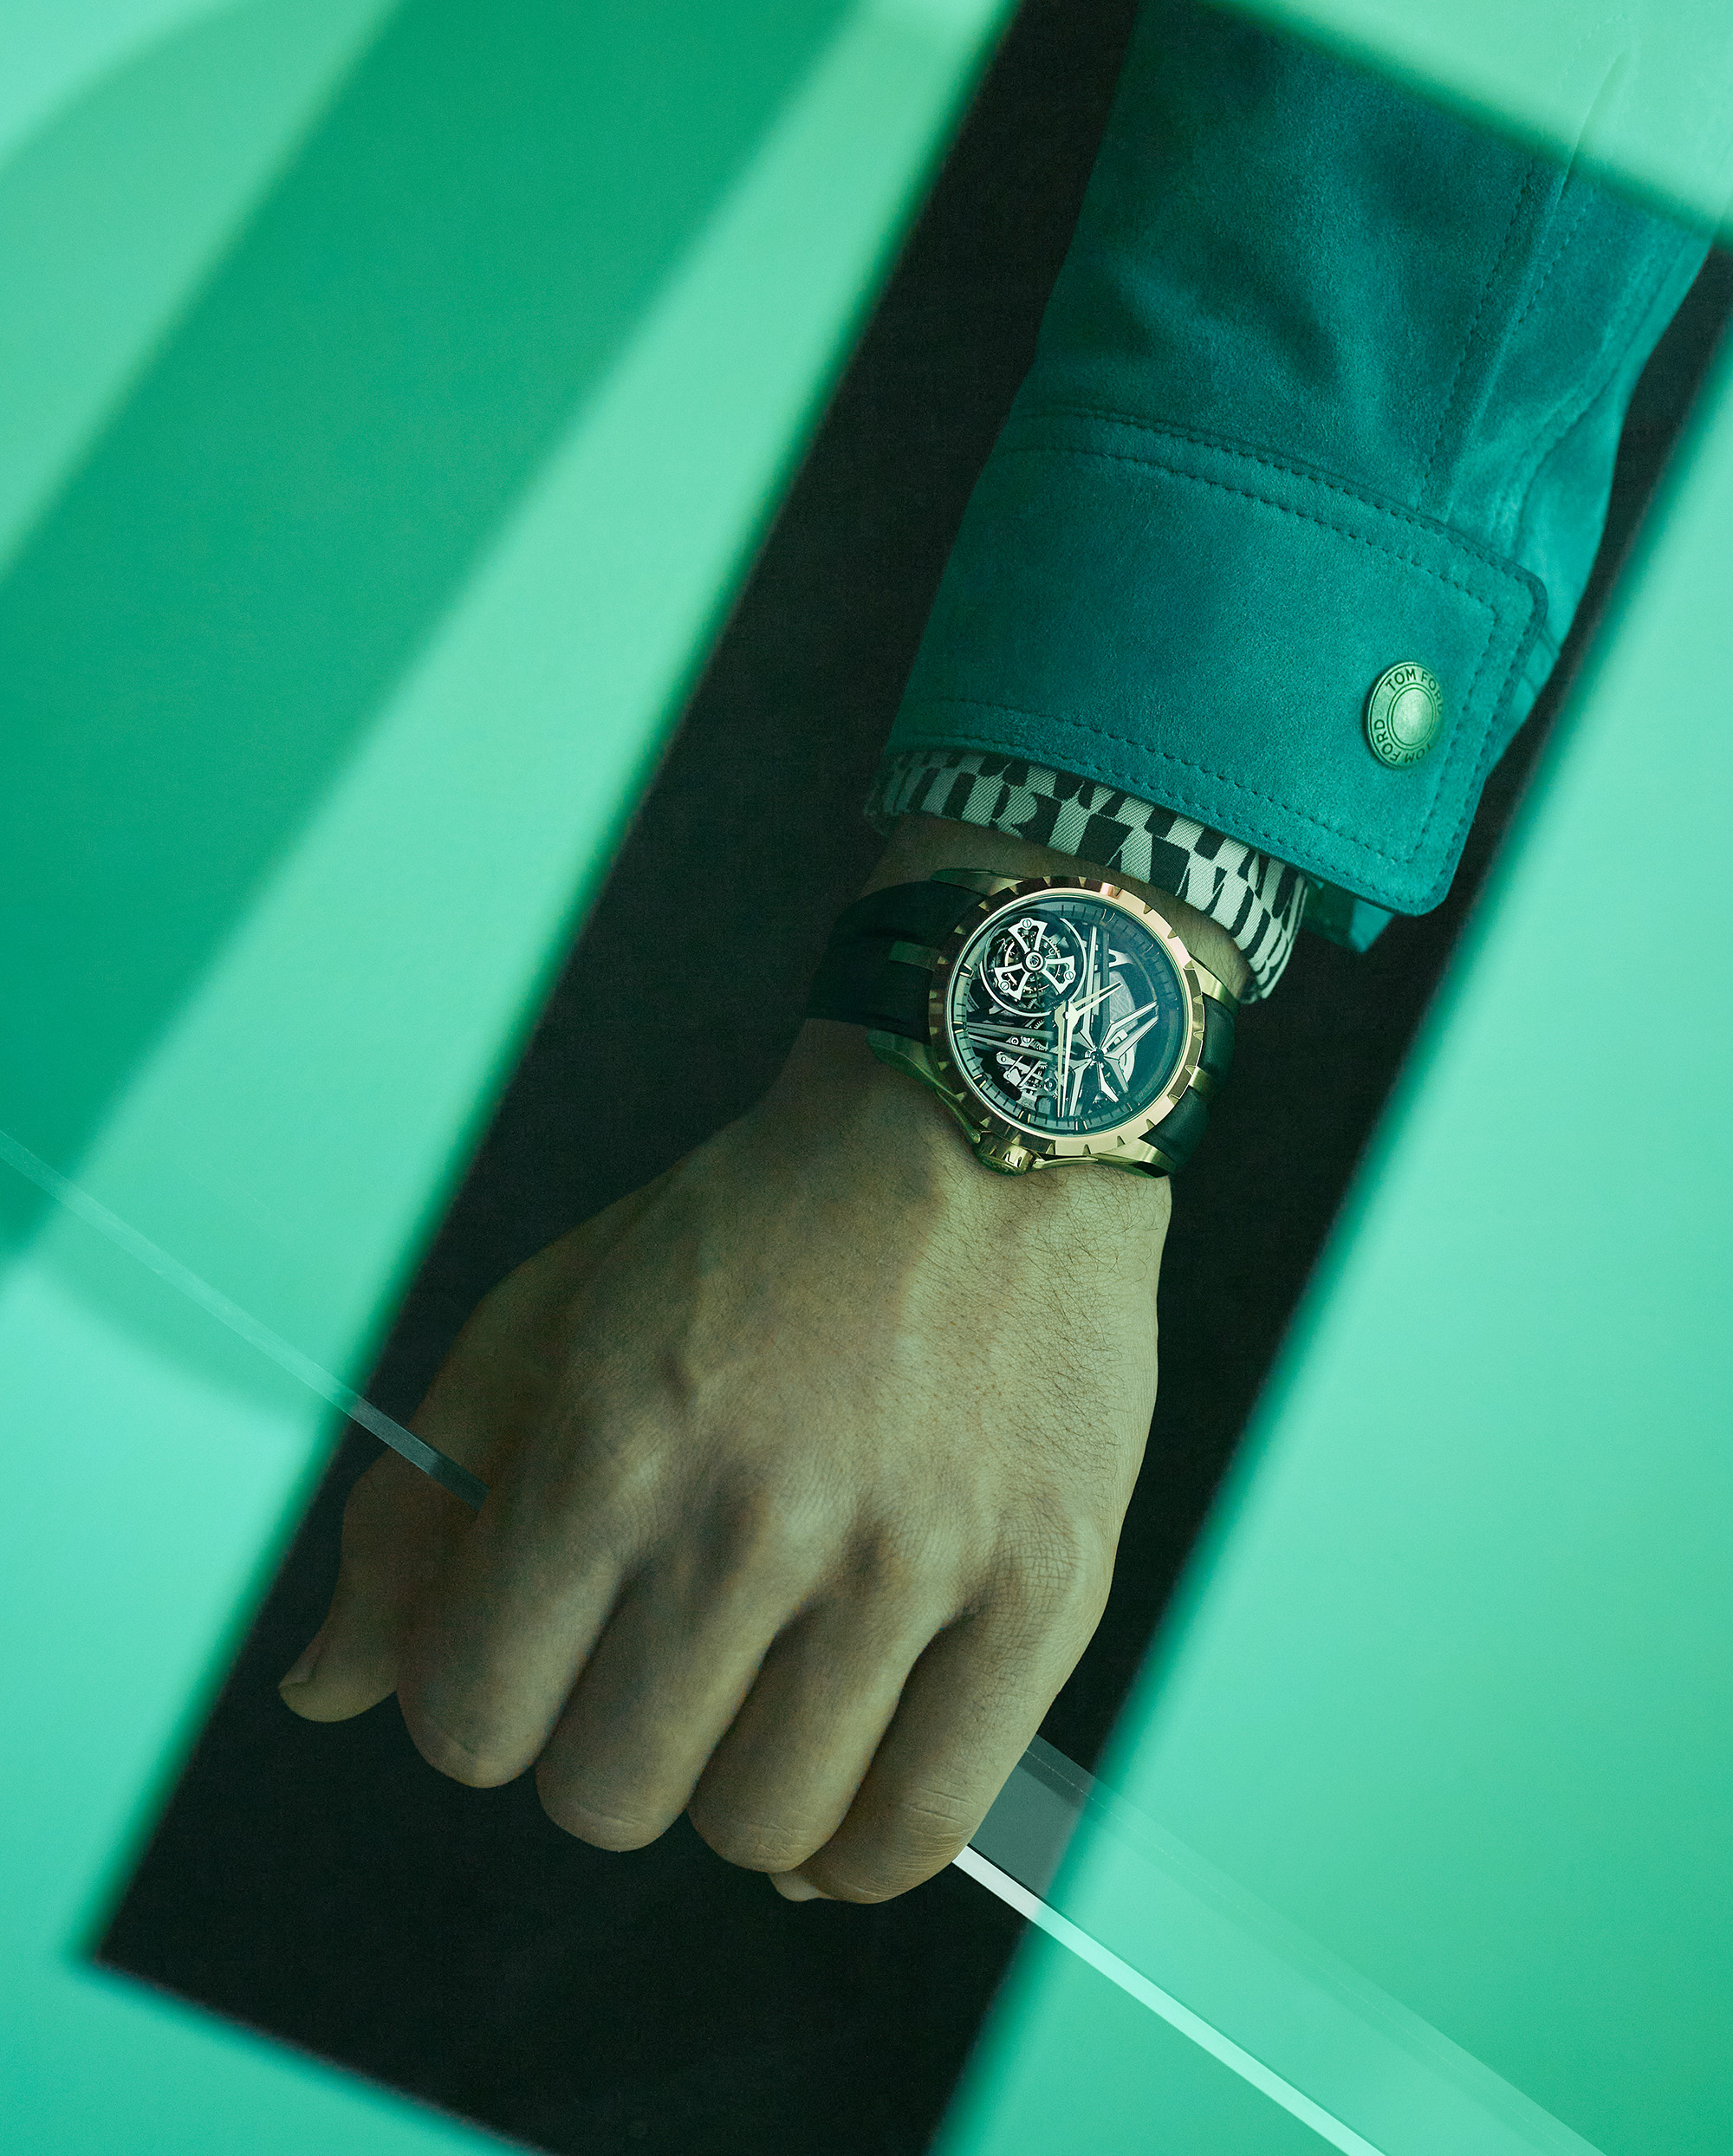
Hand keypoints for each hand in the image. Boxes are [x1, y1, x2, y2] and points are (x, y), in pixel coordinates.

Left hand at [278, 1015, 1170, 1902]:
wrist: (979, 1130)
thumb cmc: (751, 1230)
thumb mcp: (547, 1320)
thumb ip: (420, 1510)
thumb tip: (321, 1693)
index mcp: (611, 1445)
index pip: (473, 1719)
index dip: (480, 1705)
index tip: (536, 1655)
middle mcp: (755, 1519)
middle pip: (610, 1797)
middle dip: (603, 1749)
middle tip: (658, 1661)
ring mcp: (912, 1562)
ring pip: (761, 1829)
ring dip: (734, 1790)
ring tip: (762, 1695)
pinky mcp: (1043, 1589)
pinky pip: (920, 1827)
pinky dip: (859, 1851)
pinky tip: (842, 1784)